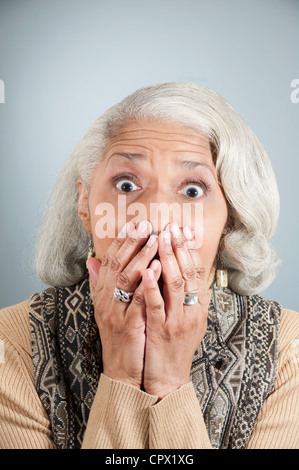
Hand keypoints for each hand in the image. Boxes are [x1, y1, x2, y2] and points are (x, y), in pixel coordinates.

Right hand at [87, 220, 160, 388]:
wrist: (121, 369)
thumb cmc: (120, 335)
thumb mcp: (108, 307)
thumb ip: (102, 282)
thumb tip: (92, 259)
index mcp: (102, 294)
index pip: (110, 260)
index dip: (122, 240)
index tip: (136, 223)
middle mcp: (106, 300)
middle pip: (117, 264)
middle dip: (132, 242)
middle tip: (146, 224)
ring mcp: (116, 312)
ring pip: (126, 279)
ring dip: (141, 256)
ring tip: (155, 239)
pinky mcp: (129, 325)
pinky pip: (138, 300)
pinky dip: (148, 283)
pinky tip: (159, 267)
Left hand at [142, 224, 208, 398]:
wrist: (167, 376)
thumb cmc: (172, 343)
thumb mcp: (182, 317)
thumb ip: (178, 293)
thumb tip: (171, 268)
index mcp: (198, 306)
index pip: (197, 270)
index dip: (189, 248)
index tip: (182, 229)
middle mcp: (192, 310)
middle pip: (189, 272)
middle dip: (179, 247)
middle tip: (171, 226)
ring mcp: (177, 320)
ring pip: (176, 283)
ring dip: (168, 259)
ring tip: (160, 238)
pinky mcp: (162, 330)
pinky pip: (157, 304)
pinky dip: (153, 286)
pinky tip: (147, 269)